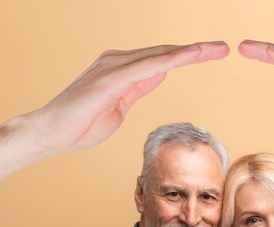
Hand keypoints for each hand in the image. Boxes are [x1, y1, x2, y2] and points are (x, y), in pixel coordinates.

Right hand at [29, 41, 228, 153]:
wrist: (50, 132)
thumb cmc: (79, 125)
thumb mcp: (119, 106)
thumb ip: (138, 88)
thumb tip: (158, 73)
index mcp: (119, 69)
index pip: (159, 60)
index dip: (185, 57)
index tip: (210, 55)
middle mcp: (117, 60)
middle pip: (164, 52)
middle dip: (195, 50)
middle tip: (223, 47)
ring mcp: (114, 65)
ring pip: (161, 54)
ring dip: (191, 51)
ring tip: (217, 49)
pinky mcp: (113, 76)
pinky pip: (150, 65)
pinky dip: (174, 59)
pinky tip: (194, 56)